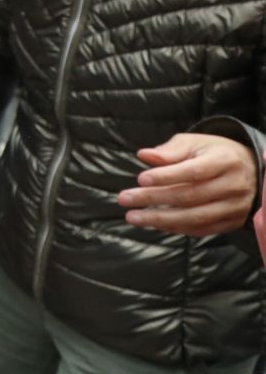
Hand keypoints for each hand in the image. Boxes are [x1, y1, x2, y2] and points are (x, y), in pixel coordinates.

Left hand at [121, 133, 259, 235]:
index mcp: (226, 161)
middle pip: (191, 196)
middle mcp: (234, 185)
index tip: (141, 178)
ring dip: (160, 219)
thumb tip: (144, 155)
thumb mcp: (194, 143)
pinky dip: (175, 228)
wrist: (248, 169)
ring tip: (133, 217)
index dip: (167, 176)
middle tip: (124, 199)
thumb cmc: (212, 153)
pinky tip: (154, 224)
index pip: (194, 171)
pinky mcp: (232, 222)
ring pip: (195, 217)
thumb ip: (170, 150)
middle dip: (154, 199)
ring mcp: (235, 207)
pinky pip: (201, 229)